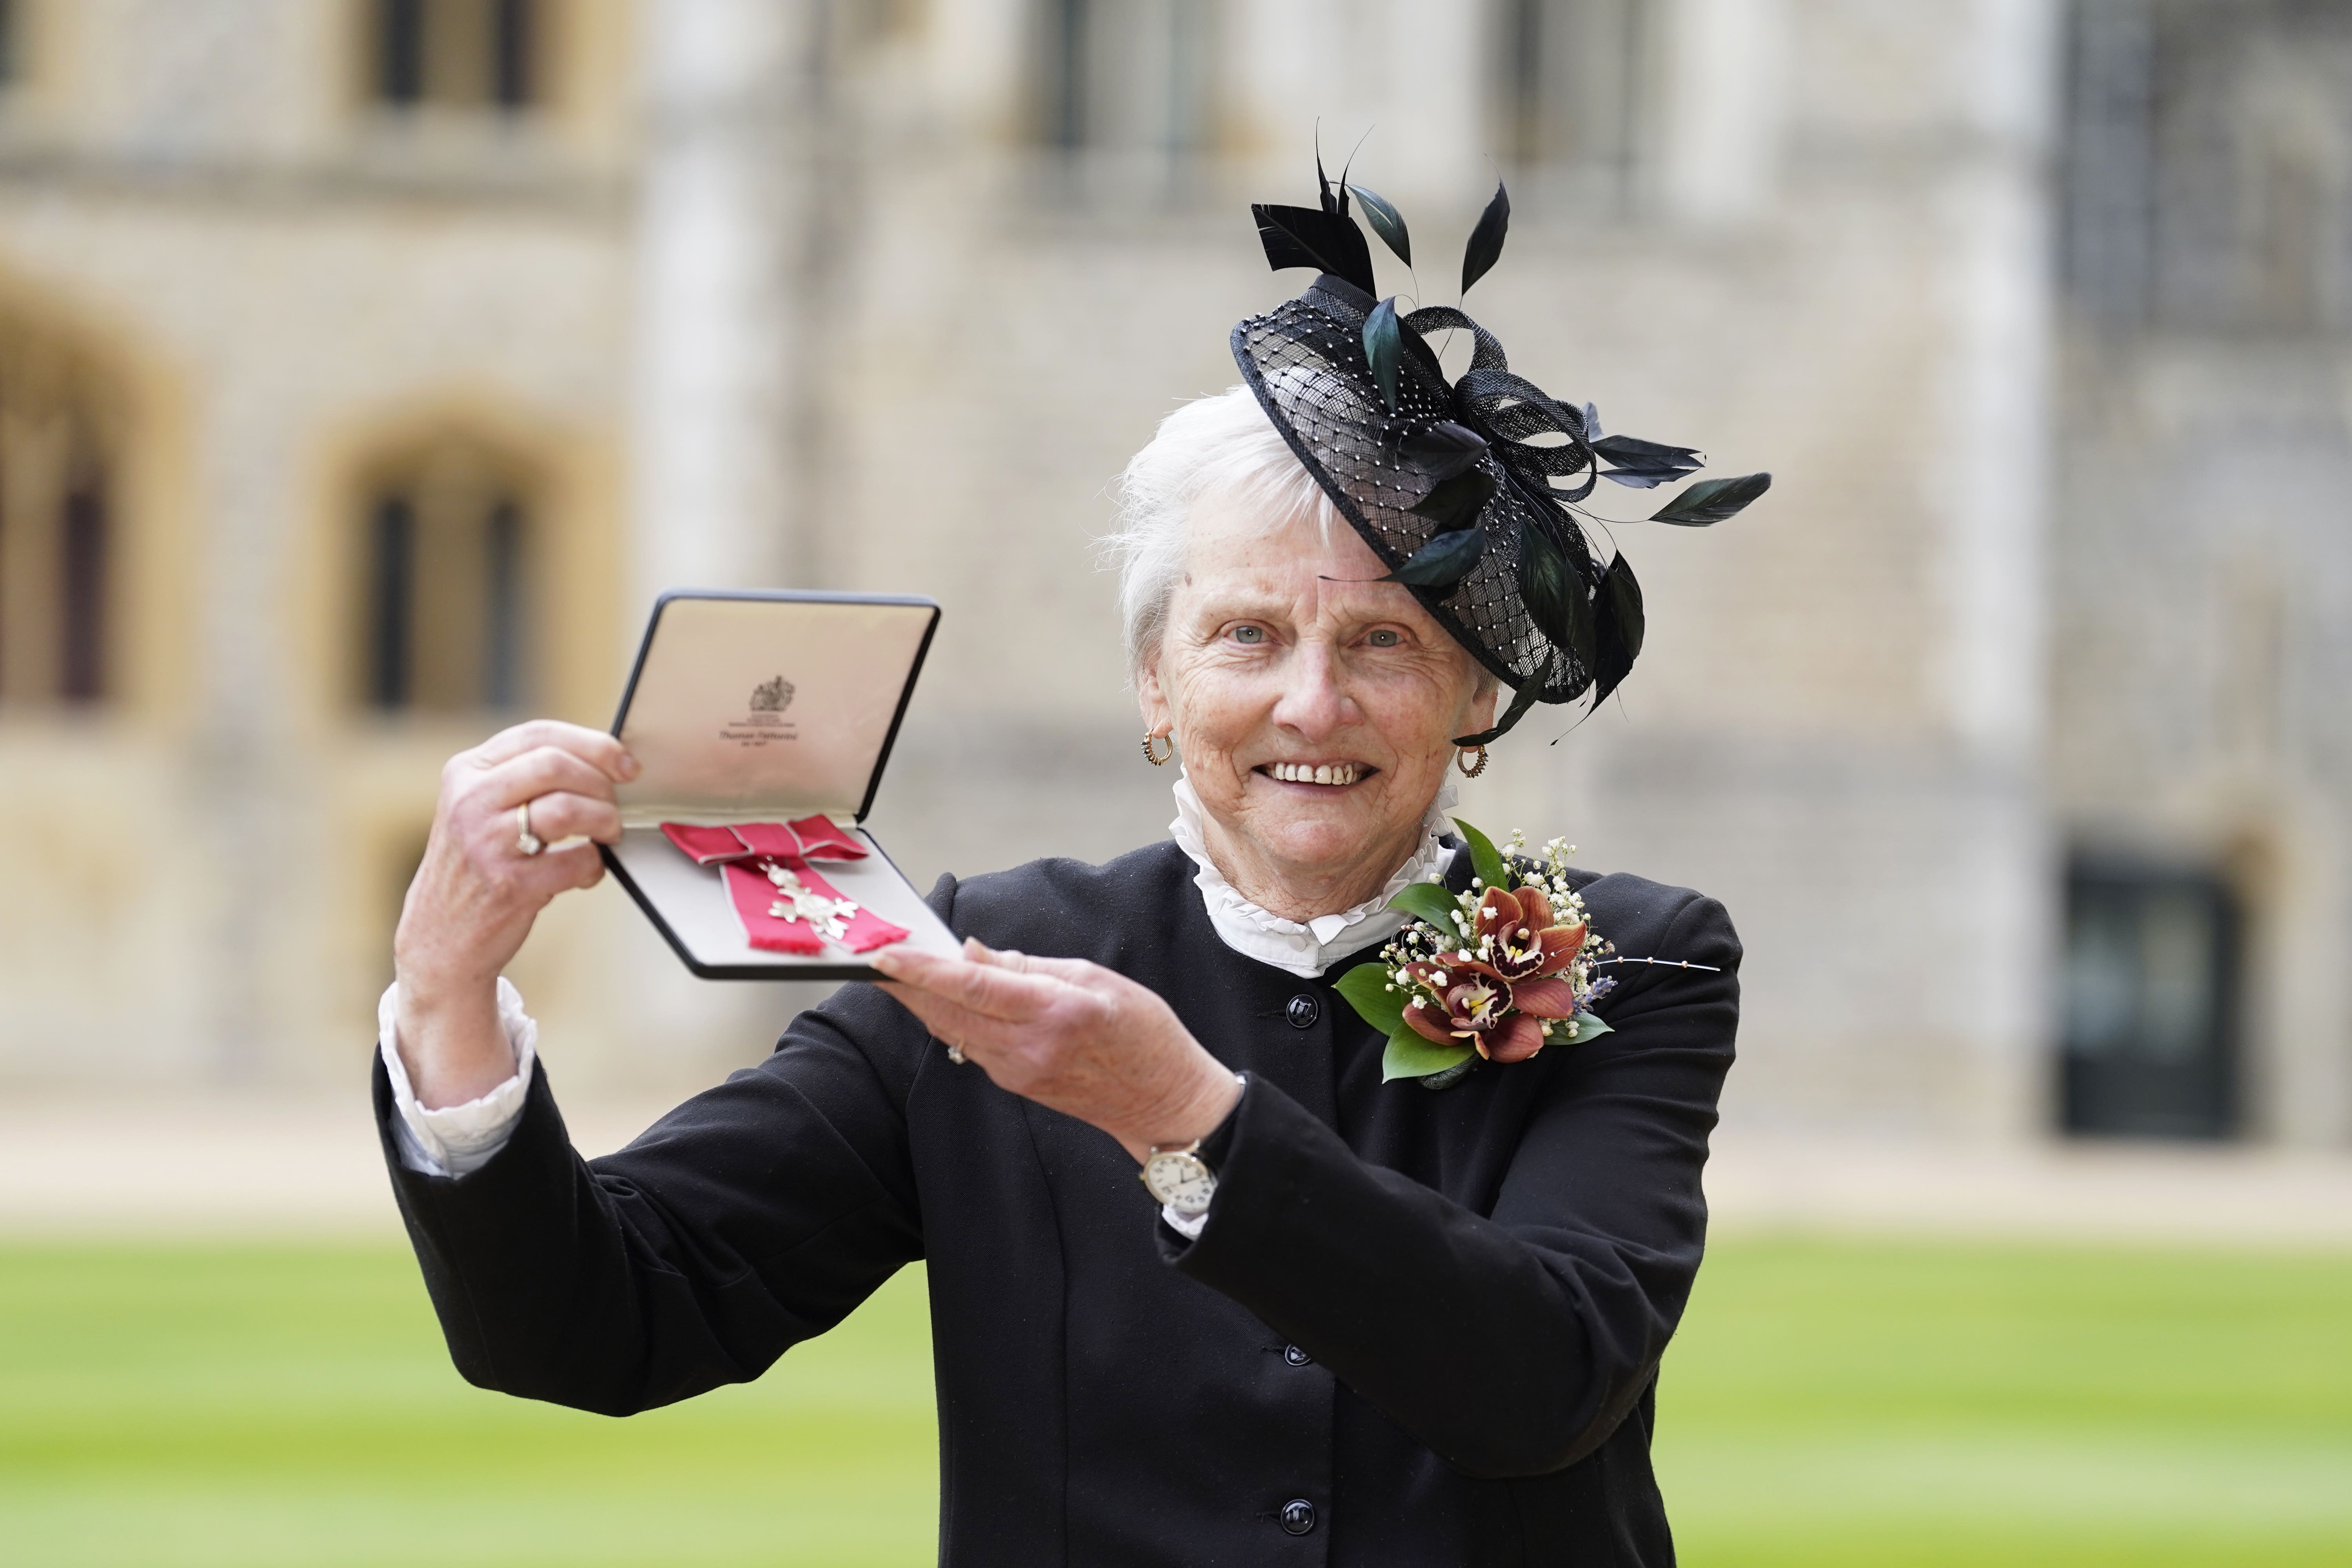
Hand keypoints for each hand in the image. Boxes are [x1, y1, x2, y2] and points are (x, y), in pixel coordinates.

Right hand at [392, 720, 636, 1106]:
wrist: (440, 936)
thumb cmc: (476, 866)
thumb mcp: (480, 808)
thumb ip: (523, 778)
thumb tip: (602, 761)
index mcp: (465, 772)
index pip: (537, 734)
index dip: (592, 744)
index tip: (625, 762)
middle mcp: (470, 802)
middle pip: (555, 764)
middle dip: (600, 783)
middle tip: (614, 806)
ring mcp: (486, 843)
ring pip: (567, 808)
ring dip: (604, 821)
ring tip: (607, 835)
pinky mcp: (508, 885)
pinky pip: (575, 861)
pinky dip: (594, 866)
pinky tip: (585, 872)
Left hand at [870, 940, 1242, 1161]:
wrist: (1165, 1102)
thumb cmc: (1143, 1033)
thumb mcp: (1095, 978)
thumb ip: (1029, 966)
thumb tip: (973, 953)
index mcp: (1052, 1012)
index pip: (969, 986)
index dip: (921, 970)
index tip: (884, 954)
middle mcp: (1027, 1047)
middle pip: (946, 1012)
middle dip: (904, 985)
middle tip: (875, 956)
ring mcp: (1018, 1071)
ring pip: (952, 1030)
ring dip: (923, 1001)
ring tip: (903, 970)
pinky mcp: (1016, 1084)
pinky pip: (971, 1045)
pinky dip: (952, 1018)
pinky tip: (946, 998)